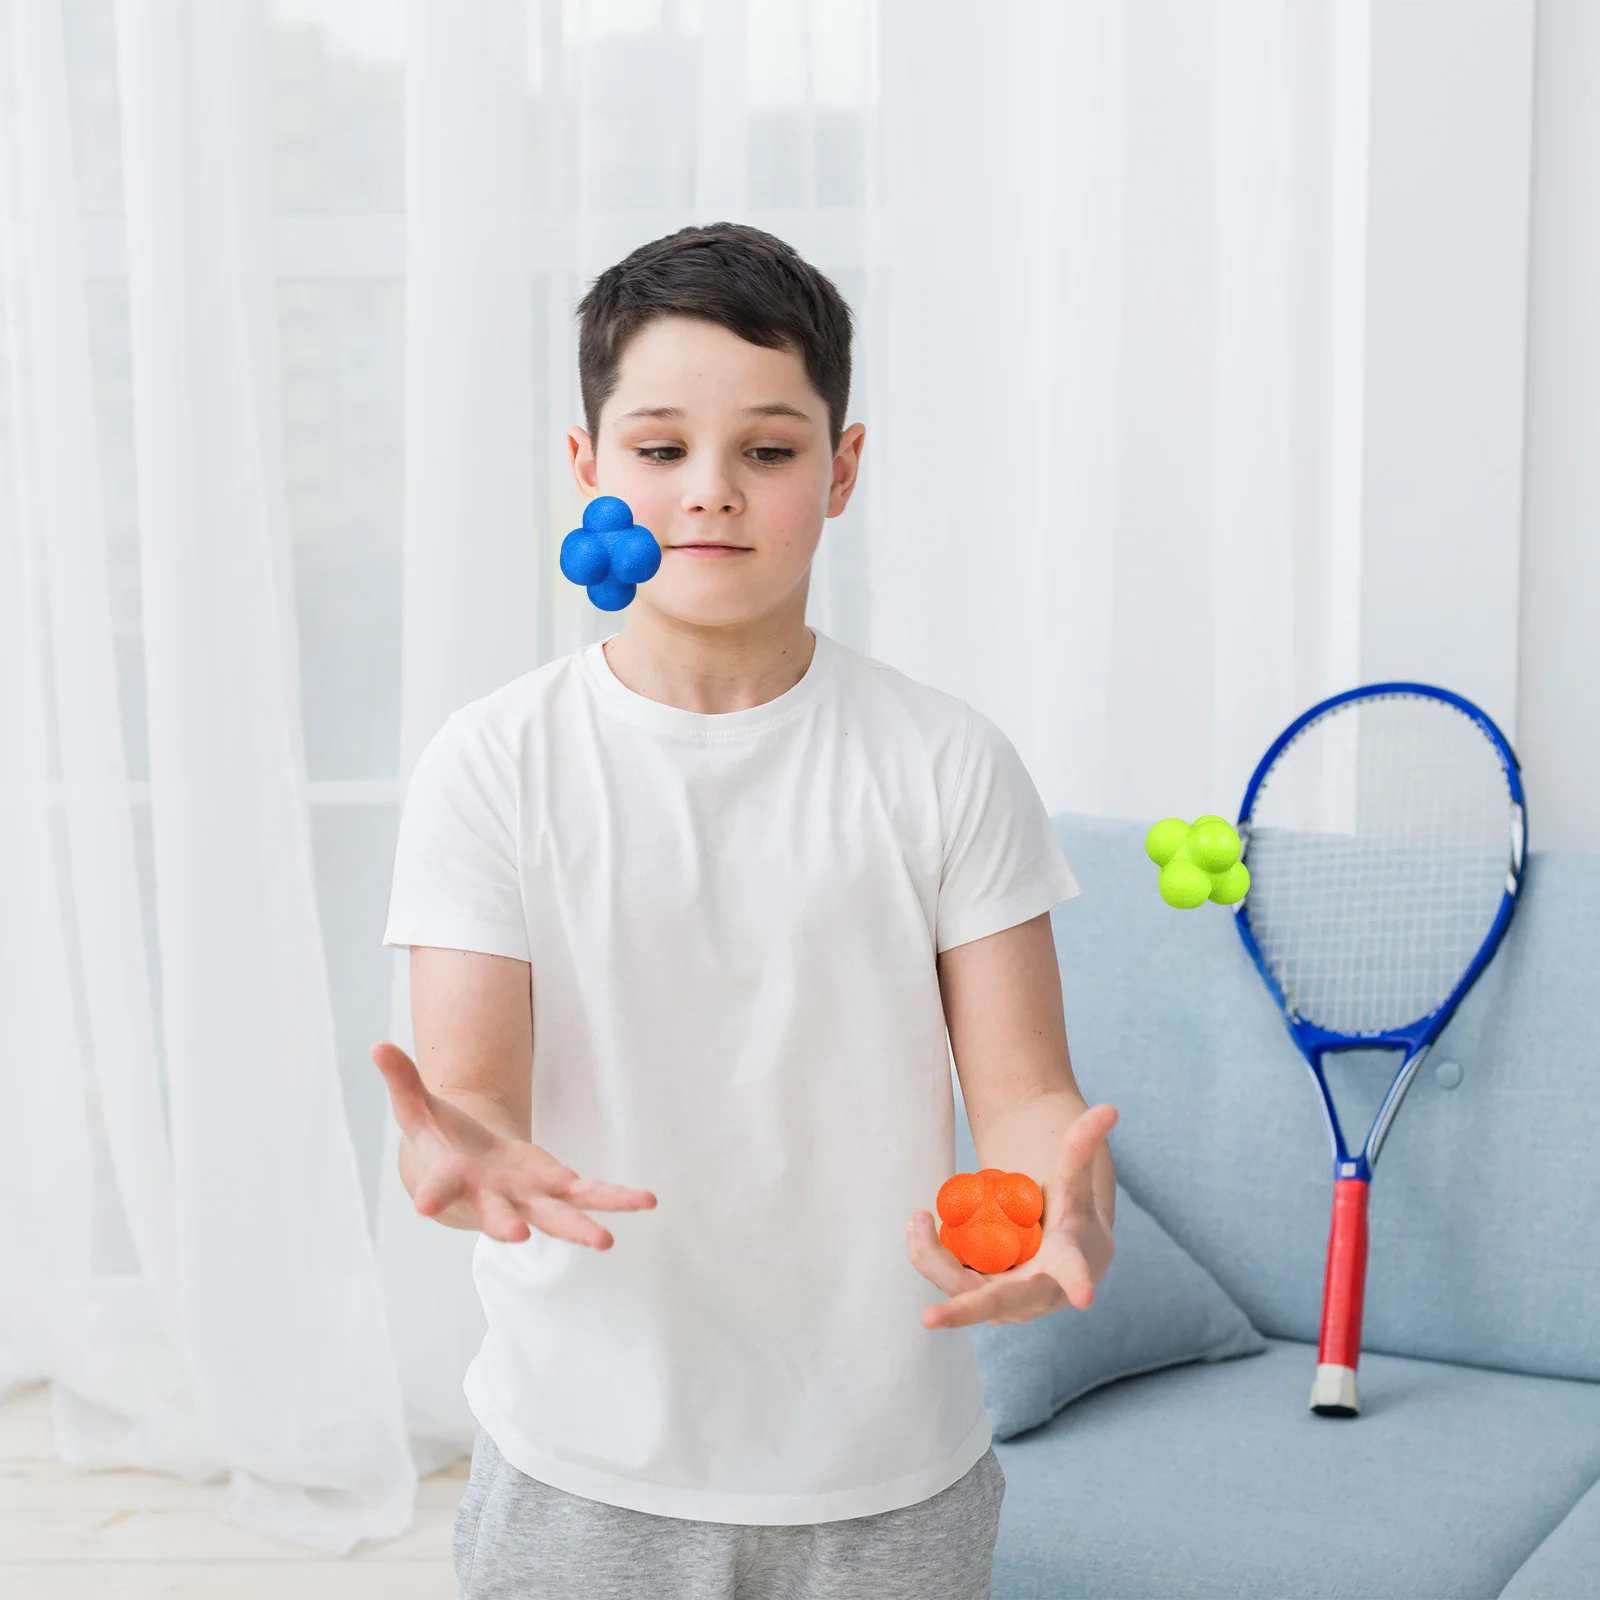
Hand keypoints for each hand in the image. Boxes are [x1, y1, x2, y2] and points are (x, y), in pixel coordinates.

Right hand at [370, 1042, 656, 1247]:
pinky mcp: (555, 1187)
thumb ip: (402, 1081)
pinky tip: (646, 1201)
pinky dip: (615, 1198)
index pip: (436, 1188)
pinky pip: (589, 1195)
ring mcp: (527, 1198)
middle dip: (505, 1228)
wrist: (467, 1169)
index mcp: (451, 1178)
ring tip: (606, 1243)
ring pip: (556, 1216)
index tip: (422, 1206)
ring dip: (580, 1227)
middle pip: (499, 1217)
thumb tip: (376, 1045)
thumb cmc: (439, 1139)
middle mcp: (490, 1198)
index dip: (430, 1194)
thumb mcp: (417, 1107)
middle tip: (516, 1239)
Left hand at [908, 1102, 1117, 1329]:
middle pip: (995, 1302)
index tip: (1085, 1297)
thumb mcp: (1073, 1180)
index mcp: (1067, 1264)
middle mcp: (1034, 1296)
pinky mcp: (979, 1300)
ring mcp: (1004, 1305)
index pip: (1075, 1273)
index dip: (1078, 1282)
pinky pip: (946, 1279)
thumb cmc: (1069, 1214)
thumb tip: (1109, 1108)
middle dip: (962, 1312)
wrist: (1060, 1256)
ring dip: (930, 1256)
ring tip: (918, 1218)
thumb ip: (1082, 1146)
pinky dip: (928, 1254)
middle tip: (929, 1318)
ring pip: (958, 1287)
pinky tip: (920, 1226)